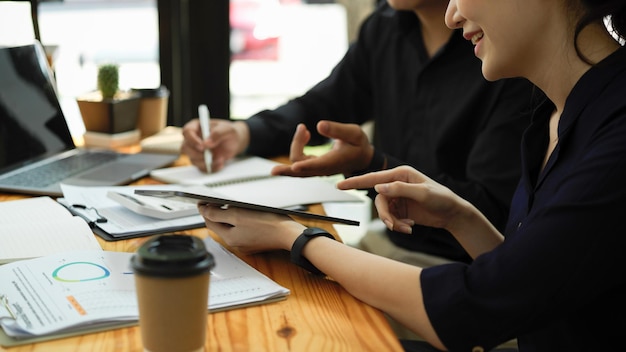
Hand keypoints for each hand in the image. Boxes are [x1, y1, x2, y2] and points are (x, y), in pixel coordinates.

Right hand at [181, 119, 249, 171]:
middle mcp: (193, 139)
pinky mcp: (201, 160)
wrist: (235, 142)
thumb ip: (218, 134)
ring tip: (221, 159)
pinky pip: (201, 168)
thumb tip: (206, 143)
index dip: (192, 140)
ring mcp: (196, 151)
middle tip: (210, 155)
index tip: (202, 146)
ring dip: (206, 162)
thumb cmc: (229, 132)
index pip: (187, 132)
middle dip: (198, 154)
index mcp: (197, 126)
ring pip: (193, 160)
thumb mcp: (228, 129)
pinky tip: (220, 164)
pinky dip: (211, 168)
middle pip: (185, 148)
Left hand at [198, 204, 305, 253]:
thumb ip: (218, 214)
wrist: (288, 234)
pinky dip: (239, 223)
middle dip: (215, 214)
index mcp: (230, 238)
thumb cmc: (267, 223)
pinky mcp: (256, 242)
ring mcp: (247, 244)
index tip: (201, 201)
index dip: (204, 210)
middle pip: (220, 226)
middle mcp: (236, 244)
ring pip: (231, 228)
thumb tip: (204, 211)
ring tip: (229, 206)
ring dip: (228, 218)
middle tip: (213, 201)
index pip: (210, 222)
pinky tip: (245, 215)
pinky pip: (243, 231)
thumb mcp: (237, 215)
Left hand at [271, 121, 373, 176]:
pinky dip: (299, 146)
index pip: (317, 166)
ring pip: (298, 162)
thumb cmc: (358, 145)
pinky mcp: (313, 166)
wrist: (361, 158)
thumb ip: (337, 129)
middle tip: (274, 171)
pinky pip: (299, 160)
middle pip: (301, 171)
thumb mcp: (354, 133)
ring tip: (303, 129)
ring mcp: (316, 169)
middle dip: (287, 170)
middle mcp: (323, 169)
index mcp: (334, 162)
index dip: (304, 166)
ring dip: (296, 144)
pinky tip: (305, 135)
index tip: (294, 166)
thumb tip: (319, 125)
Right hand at [337, 166, 467, 233]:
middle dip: (384, 215)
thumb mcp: (423, 193)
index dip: (356, 182)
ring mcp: (398, 197)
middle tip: (393, 225)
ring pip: (384, 211)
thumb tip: (378, 187)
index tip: (339, 185)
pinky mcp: (401, 209)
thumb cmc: (442, 199)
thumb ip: (400, 189)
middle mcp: (397, 184)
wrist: (453, 214)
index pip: (373, 177)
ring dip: (393, 222)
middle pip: (379, 200)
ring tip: (406, 228)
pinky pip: (391, 218)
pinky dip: (398, 225)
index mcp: (400, 174)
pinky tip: (410, 227)